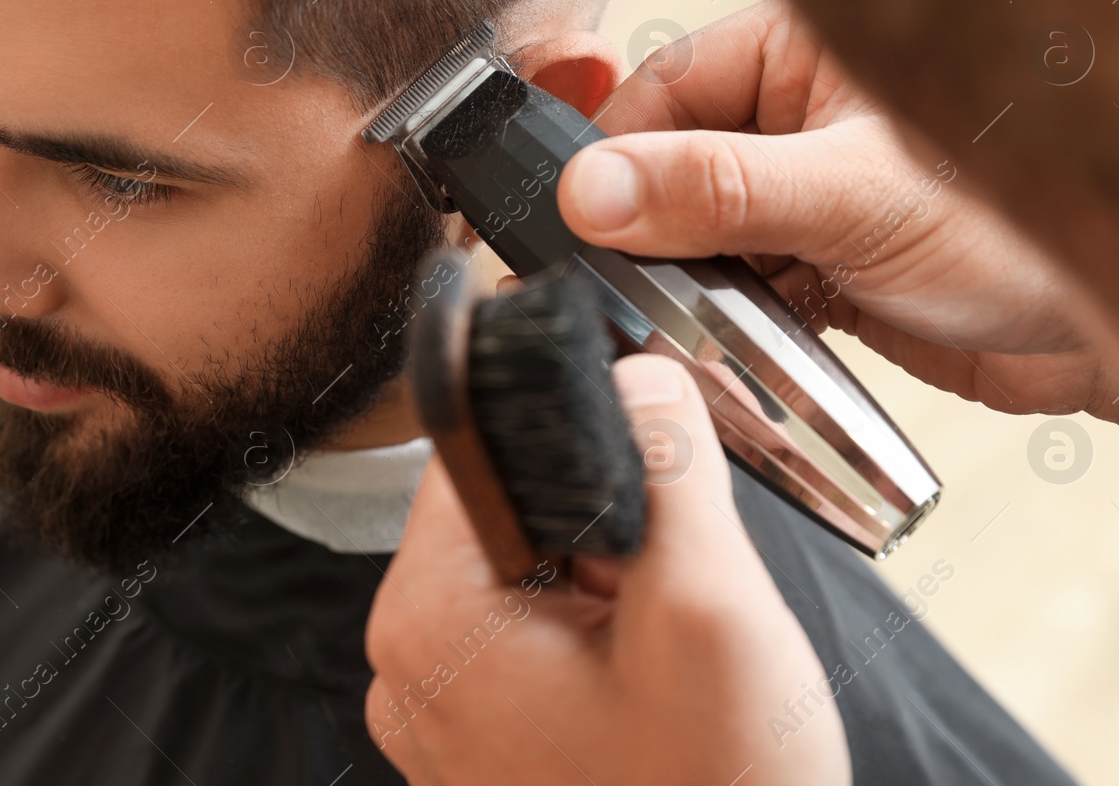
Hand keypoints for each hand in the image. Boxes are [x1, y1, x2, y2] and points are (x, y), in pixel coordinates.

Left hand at [364, 355, 850, 785]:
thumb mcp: (710, 607)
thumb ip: (670, 465)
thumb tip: (641, 372)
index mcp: (428, 618)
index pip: (474, 449)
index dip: (565, 422)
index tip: (636, 432)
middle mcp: (407, 665)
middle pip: (502, 511)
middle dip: (596, 518)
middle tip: (670, 581)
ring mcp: (438, 716)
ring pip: (522, 575)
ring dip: (600, 580)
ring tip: (662, 646)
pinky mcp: (479, 745)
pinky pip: (523, 643)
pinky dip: (588, 637)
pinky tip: (644, 684)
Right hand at [561, 0, 1118, 419]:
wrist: (1105, 335)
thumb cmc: (1016, 229)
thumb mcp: (849, 197)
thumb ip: (715, 189)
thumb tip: (592, 190)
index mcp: (800, 55)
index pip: (664, 92)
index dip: (614, 160)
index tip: (576, 222)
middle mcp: (794, 118)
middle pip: (669, 166)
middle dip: (647, 231)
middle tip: (626, 287)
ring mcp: (800, 195)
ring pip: (695, 235)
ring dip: (687, 284)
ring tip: (686, 322)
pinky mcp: (812, 267)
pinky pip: (734, 288)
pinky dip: (723, 321)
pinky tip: (729, 344)